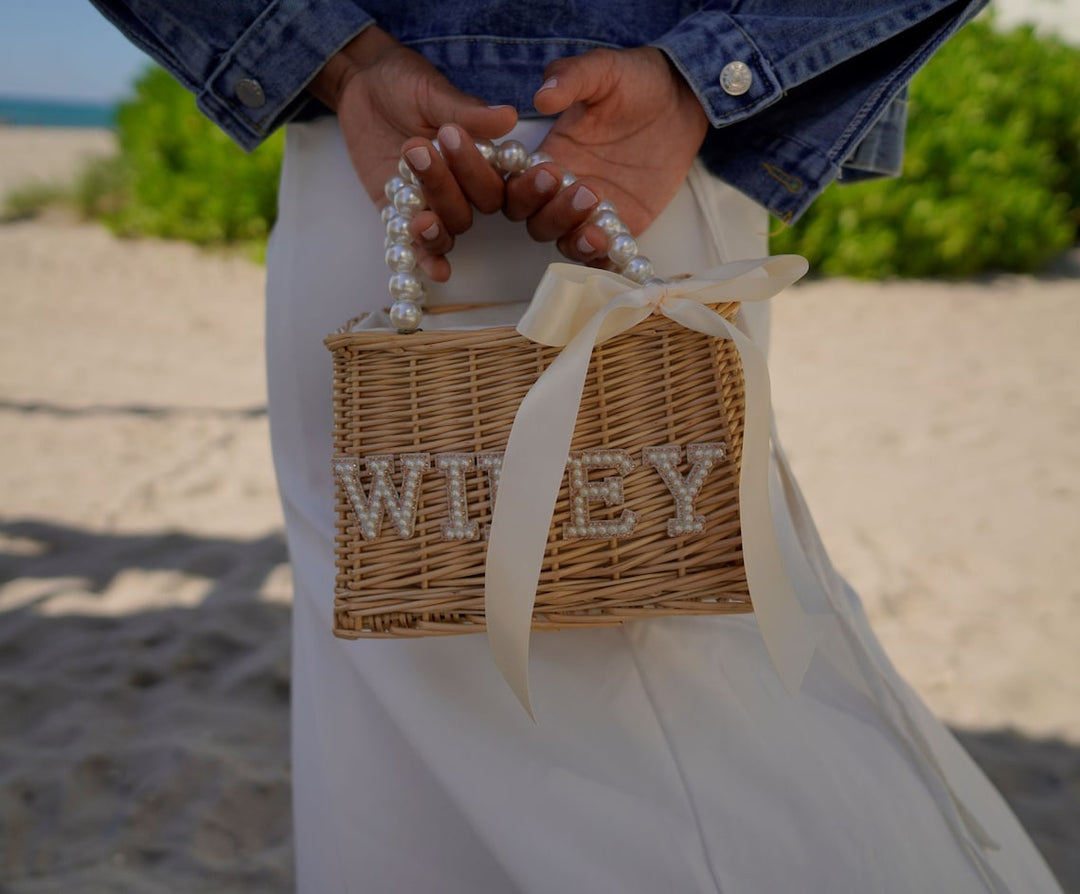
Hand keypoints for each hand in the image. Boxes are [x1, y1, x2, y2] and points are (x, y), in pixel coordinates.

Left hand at [309, 26, 517, 279]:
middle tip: (420, 148)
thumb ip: (466, 111)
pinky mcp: (398, 212)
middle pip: (473, 207)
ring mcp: (432, 202)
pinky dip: (426, 259)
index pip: (499, 176)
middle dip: (450, 185)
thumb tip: (508, 117)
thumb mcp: (432, 91)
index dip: (499, 176)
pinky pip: (416, 244)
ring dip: (438, 227)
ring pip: (449, 226)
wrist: (360, 85)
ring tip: (423, 220)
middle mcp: (462, 185)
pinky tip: (438, 272)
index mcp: (481, 157)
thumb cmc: (404, 82)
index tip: (481, 151)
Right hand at [503, 47, 707, 265]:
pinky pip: (601, 257)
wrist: (681, 102)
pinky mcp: (617, 228)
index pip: (512, 182)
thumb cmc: (636, 82)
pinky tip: (614, 250)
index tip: (545, 169)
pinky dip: (602, 261)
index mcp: (547, 155)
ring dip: (574, 237)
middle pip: (533, 218)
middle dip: (550, 210)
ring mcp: (587, 213)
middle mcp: (559, 190)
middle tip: (583, 188)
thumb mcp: (603, 69)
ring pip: (562, 240)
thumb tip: (543, 94)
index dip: (520, 186)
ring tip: (598, 222)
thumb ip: (572, 77)